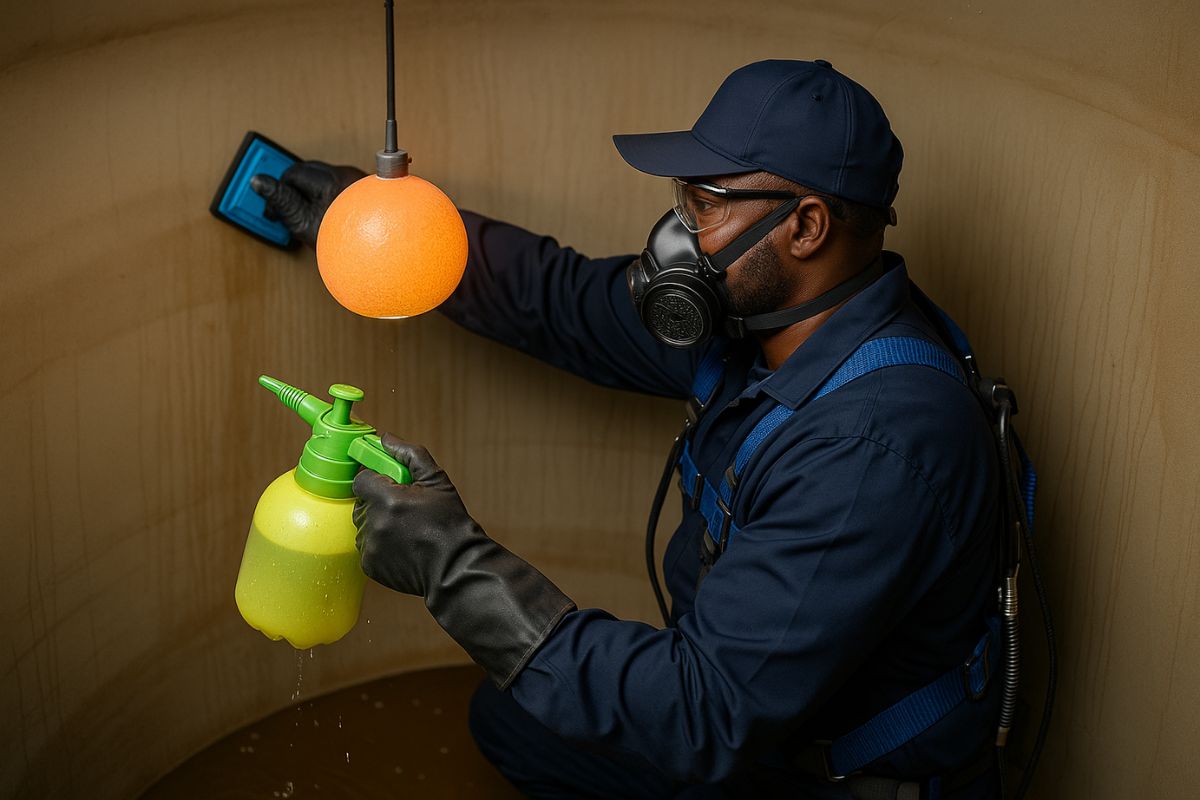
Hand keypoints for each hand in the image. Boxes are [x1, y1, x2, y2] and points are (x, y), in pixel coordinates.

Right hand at [251, 161, 365, 247]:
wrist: (373, 256)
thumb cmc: (342, 245)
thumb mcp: (303, 224)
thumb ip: (281, 199)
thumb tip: (259, 181)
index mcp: (332, 182)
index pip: (294, 173)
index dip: (279, 190)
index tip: (273, 208)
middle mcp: (347, 176)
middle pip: (308, 172)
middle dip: (293, 189)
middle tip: (285, 211)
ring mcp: (356, 181)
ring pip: (321, 178)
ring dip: (309, 191)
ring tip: (306, 214)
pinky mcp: (361, 189)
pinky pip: (336, 185)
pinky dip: (324, 195)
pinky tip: (322, 212)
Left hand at [353, 434, 574, 687]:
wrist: (456, 567)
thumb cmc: (451, 523)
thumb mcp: (437, 482)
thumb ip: (410, 455)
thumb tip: (385, 439)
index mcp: (387, 499)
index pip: (361, 480)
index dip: (375, 481)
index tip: (390, 485)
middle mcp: (374, 523)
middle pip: (361, 504)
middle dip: (377, 503)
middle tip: (403, 509)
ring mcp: (370, 546)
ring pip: (363, 526)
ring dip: (377, 524)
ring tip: (405, 530)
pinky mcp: (370, 565)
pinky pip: (366, 547)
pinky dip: (379, 545)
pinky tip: (402, 546)